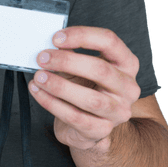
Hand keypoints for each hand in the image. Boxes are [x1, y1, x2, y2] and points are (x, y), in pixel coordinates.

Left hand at [29, 26, 140, 151]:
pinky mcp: (101, 130)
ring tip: (39, 77)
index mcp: (126, 64)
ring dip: (59, 85)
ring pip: (90, 98)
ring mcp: (118, 111)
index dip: (82, 36)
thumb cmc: (84, 90)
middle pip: (100, 69)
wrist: (87, 126)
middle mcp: (128, 87)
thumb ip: (70, 54)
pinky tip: (38, 93)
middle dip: (67, 62)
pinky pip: (75, 117)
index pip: (110, 41)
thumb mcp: (79, 68)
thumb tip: (50, 47)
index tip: (56, 38)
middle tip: (42, 58)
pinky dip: (52, 104)